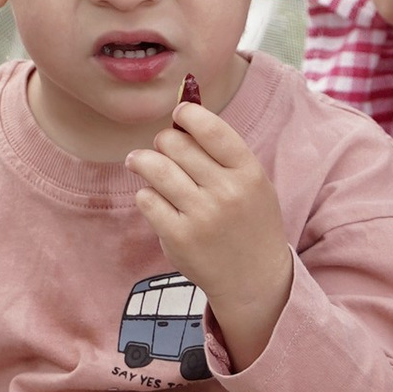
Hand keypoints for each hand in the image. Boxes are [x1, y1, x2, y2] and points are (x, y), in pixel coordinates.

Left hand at [128, 95, 294, 367]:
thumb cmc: (250, 222)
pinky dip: (145, 195)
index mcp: (249, 173)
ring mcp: (202, 215)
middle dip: (164, 141)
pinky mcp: (178, 237)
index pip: (211, 128)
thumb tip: (183, 110)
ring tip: (138, 161)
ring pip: (155, 168)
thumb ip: (222, 152)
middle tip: (162, 147)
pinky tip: (153, 198)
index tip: (180, 114)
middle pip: (176, 144)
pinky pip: (147, 200)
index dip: (188, 114)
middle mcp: (227, 192)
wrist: (255, 281)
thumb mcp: (252, 183)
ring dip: (141, 160)